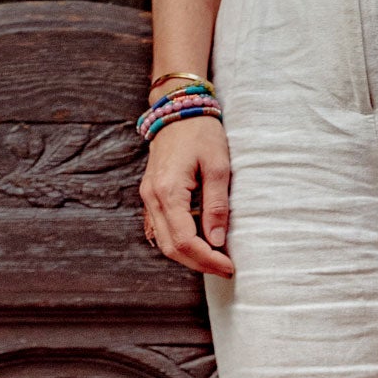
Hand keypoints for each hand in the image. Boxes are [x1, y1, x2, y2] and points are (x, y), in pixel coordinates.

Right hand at [140, 116, 233, 277]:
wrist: (178, 109)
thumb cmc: (201, 132)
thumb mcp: (218, 165)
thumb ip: (216, 205)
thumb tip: (216, 240)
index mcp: (167, 192)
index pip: (185, 240)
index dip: (207, 259)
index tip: (229, 266)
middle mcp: (152, 198)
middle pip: (171, 247)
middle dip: (198, 263)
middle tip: (224, 268)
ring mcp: (148, 198)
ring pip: (164, 242)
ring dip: (188, 256)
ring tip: (215, 259)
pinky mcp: (151, 196)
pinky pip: (161, 229)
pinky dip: (179, 243)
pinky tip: (199, 243)